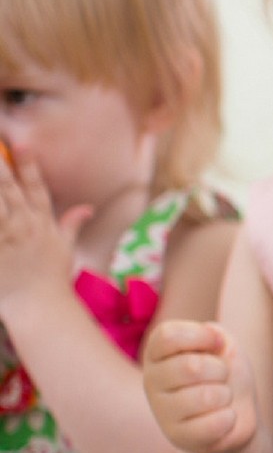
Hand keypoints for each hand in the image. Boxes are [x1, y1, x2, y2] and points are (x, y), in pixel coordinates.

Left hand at [0, 155, 90, 309]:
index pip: (36, 187)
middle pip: (8, 189)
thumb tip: (86, 208)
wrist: (40, 308)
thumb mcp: (65, 249)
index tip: (19, 144)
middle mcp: (25, 226)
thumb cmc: (52, 280)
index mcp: (42, 222)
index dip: (28, 165)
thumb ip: (71, 224)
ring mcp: (7, 238)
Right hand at [142, 320, 256, 452]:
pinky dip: (229, 418)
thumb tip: (213, 336)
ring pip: (206, 396)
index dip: (201, 336)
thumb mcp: (225, 346)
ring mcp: (161, 411)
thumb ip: (216, 333)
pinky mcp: (177, 437)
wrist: (237, 414)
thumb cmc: (226, 375)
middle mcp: (151, 380)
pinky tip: (222, 418)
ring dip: (225, 394)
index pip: (168, 336)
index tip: (218, 345)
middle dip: (220, 370)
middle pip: (191, 366)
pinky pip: (215, 423)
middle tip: (221, 377)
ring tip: (221, 398)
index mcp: (156, 354)